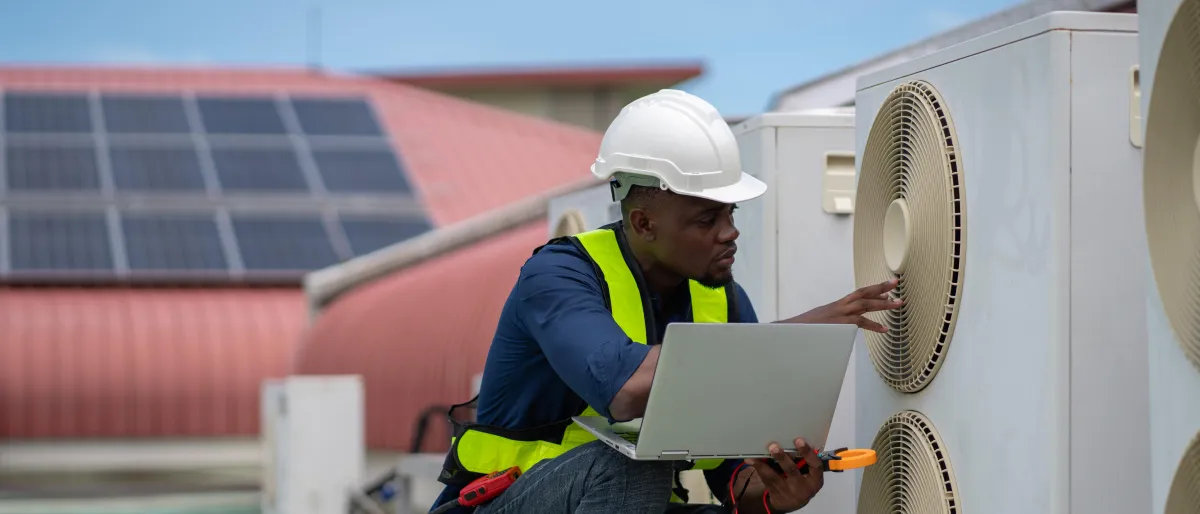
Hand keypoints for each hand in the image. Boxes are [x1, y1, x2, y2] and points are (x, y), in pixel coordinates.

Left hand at [745, 438, 824, 511]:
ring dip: (763, 465)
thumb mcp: (808, 474)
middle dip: (782, 458)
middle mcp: (803, 488)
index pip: (815, 465)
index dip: (807, 452)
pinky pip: (766, 481)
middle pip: (791, 471)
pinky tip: (751, 461)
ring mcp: (789, 494)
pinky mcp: (777, 497)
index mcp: (815, 480)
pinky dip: (759, 470)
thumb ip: (802, 460)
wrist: (793, 504)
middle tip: (773, 446)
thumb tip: (789, 441)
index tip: (798, 440)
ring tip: (755, 456)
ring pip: (774, 477)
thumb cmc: (802, 482)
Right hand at [786, 278, 902, 332]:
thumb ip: (834, 322)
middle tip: (896, 283)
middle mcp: (840, 306)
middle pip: (863, 293)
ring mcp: (839, 314)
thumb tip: (840, 327)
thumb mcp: (821, 323)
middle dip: (881, 288)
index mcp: (837, 305)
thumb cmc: (805, 328)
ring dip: (882, 303)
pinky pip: (859, 323)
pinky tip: (885, 329)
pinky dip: (873, 326)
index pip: (858, 294)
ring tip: (898, 303)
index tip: (887, 287)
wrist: (791, 330)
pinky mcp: (839, 324)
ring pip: (864, 304)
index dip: (873, 289)